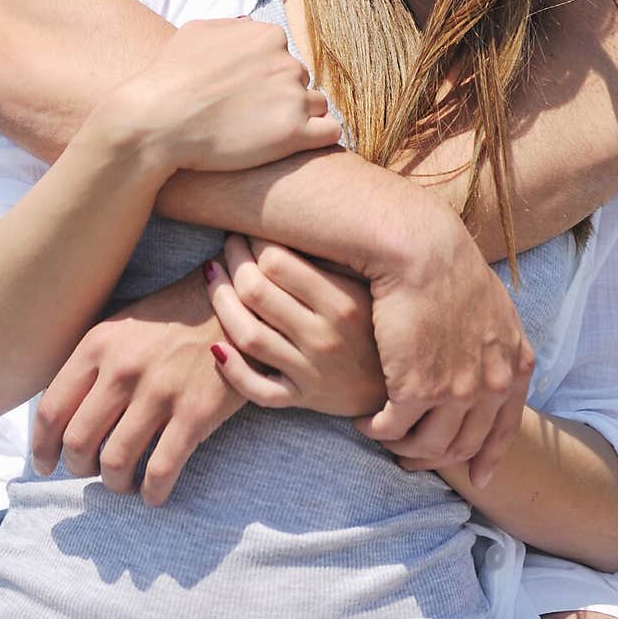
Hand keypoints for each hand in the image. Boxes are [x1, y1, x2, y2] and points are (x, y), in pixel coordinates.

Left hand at [31, 268, 244, 504]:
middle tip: (89, 472)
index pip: (52, 409)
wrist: (237, 303)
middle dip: (78, 468)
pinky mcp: (195, 413)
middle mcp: (123, 370)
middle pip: (78, 442)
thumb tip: (65, 413)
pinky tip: (153, 493)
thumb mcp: (124, 325)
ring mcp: (159, 393)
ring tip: (122, 482)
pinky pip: (160, 470)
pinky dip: (151, 492)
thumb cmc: (176, 316)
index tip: (45, 464)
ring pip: (114, 463)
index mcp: (99, 345)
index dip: (42, 447)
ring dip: (113, 484)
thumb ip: (93, 362)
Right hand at [87, 18, 339, 173]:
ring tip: (268, 133)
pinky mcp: (295, 133)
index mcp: (268, 36)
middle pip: (299, 80)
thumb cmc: (168, 77)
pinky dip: (318, 138)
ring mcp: (293, 97)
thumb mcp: (196, 32)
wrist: (156, 121)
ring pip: (316, 105)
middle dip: (280, 97)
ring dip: (299, 117)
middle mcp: (287, 62)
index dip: (265, 77)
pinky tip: (298, 145)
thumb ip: (232, 28)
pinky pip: (330, 132)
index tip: (245, 94)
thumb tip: (246, 27)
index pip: (283, 55)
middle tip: (250, 117)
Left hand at [206, 234, 385, 415]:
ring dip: (220, 300)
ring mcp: (312, 372)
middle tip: (229, 244)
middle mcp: (325, 338)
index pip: (277, 262)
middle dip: (234, 260)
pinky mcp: (303, 399)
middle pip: (256, 292)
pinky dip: (231, 368)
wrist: (403, 383)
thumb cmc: (380, 324)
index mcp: (343, 302)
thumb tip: (294, 219)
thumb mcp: (368, 288)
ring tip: (213, 275)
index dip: (254, 239)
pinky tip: (216, 344)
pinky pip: (257, 389)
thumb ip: (333, 261)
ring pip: (248, 335)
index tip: (248, 228)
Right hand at [356, 200, 534, 486]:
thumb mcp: (491, 303)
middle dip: (436, 458)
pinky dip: (376, 430)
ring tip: (382, 437)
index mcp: (513, 363)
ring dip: (403, 448)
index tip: (477, 477)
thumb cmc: (446, 265)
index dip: (489, 456)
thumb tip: (487, 353)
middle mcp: (490, 385)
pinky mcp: (414, 390)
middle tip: (410, 460)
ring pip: (428, 444)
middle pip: (464, 444)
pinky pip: (393, 429)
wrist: (420, 250)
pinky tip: (364, 422)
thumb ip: (494, 338)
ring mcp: (455, 392)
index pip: (505, 428)